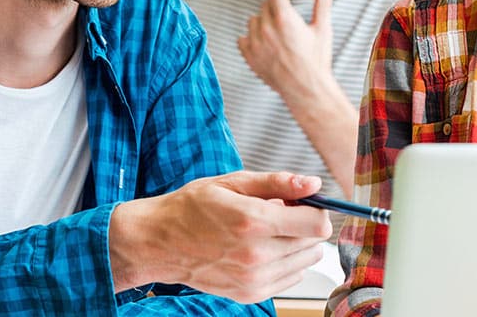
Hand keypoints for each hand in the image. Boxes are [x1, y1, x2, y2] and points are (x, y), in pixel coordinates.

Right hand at [109, 171, 331, 302]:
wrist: (160, 242)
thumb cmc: (192, 207)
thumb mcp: (232, 182)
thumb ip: (278, 183)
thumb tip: (313, 183)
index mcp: (253, 221)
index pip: (317, 223)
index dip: (315, 209)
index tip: (301, 202)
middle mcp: (256, 255)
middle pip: (314, 242)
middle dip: (304, 224)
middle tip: (277, 213)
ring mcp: (254, 279)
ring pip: (306, 261)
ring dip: (296, 244)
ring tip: (267, 232)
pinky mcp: (250, 293)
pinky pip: (291, 278)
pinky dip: (285, 262)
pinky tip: (261, 249)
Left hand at [238, 0, 336, 108]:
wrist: (307, 90)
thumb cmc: (317, 60)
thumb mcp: (322, 29)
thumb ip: (323, 4)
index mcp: (285, 19)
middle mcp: (267, 29)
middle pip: (264, 5)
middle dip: (275, 7)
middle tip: (286, 17)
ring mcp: (255, 43)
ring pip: (253, 20)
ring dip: (262, 22)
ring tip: (277, 33)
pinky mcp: (249, 56)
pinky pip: (243, 38)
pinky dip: (251, 38)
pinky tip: (265, 44)